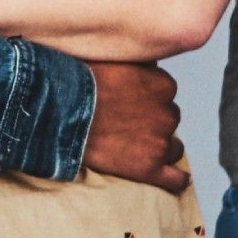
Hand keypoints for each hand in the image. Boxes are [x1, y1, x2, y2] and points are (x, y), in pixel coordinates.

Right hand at [80, 62, 189, 191]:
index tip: (129, 102)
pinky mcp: (149, 169)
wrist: (60, 113)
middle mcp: (167, 113)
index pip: (165, 93)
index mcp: (163, 84)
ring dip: (159, 146)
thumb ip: (140, 63)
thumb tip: (149, 63)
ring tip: (134, 147)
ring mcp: (159, 143)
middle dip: (152, 122)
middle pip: (169, 119)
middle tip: (125, 123)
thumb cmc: (81, 83)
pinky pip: (175, 179)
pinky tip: (176, 178)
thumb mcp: (115, 58)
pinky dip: (177, 179)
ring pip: (173, 147)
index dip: (147, 99)